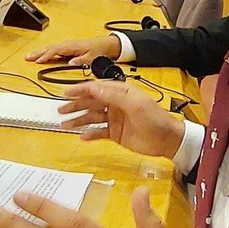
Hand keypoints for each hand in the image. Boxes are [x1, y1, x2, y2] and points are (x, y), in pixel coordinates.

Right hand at [25, 35, 120, 64]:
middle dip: (38, 52)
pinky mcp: (67, 48)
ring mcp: (67, 46)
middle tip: (27, 57)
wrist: (106, 44)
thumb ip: (81, 60)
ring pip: (50, 48)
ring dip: (40, 52)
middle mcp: (68, 45)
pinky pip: (54, 50)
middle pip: (50, 48)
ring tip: (29, 56)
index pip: (55, 50)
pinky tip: (41, 56)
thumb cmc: (99, 50)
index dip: (46, 55)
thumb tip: (70, 63)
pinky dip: (46, 52)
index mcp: (72, 46)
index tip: (38, 60)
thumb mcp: (92, 57)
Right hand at [58, 81, 184, 158]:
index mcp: (120, 92)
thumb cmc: (154, 119)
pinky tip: (81, 136)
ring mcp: (115, 119)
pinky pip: (98, 132)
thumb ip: (112, 95)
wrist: (167, 140)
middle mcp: (115, 104)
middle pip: (91, 103)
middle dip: (75, 106)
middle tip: (61, 111)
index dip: (80, 90)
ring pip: (92, 117)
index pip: (96, 88)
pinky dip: (89, 133)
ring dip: (78, 120)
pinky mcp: (115, 133)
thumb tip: (92, 87)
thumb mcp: (134, 104)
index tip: (66, 93)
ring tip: (65, 125)